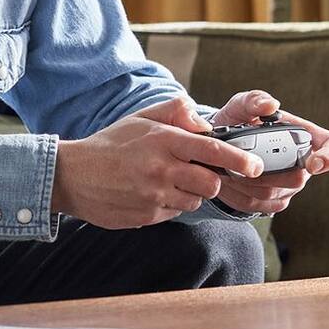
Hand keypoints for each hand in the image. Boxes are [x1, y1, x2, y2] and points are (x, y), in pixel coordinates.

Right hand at [55, 105, 256, 228]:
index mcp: (164, 141)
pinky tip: (152, 193)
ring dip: (191, 193)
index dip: (239, 160)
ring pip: (194, 201)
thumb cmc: (112, 143)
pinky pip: (173, 213)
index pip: (212, 152)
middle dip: (212, 180)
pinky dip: (171, 205)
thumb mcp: (143, 116)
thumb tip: (205, 123)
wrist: (72, 176)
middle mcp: (161, 170)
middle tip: (199, 172)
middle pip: (211, 184)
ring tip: (169, 180)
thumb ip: (178, 112)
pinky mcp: (145, 217)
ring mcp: (152, 196)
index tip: (255, 165)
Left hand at [203, 87, 328, 216]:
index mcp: (307, 135)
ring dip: (247, 182)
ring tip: (227, 167)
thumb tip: (271, 105)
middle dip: (268, 172)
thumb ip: (255, 100)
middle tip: (242, 160)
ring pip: (273, 193)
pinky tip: (227, 180)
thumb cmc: (238, 121)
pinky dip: (238, 194)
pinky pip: (257, 205)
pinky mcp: (270, 202)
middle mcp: (303, 164)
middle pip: (298, 178)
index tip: (313, 163)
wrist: (219, 148)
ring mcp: (289, 186)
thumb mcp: (242, 105)